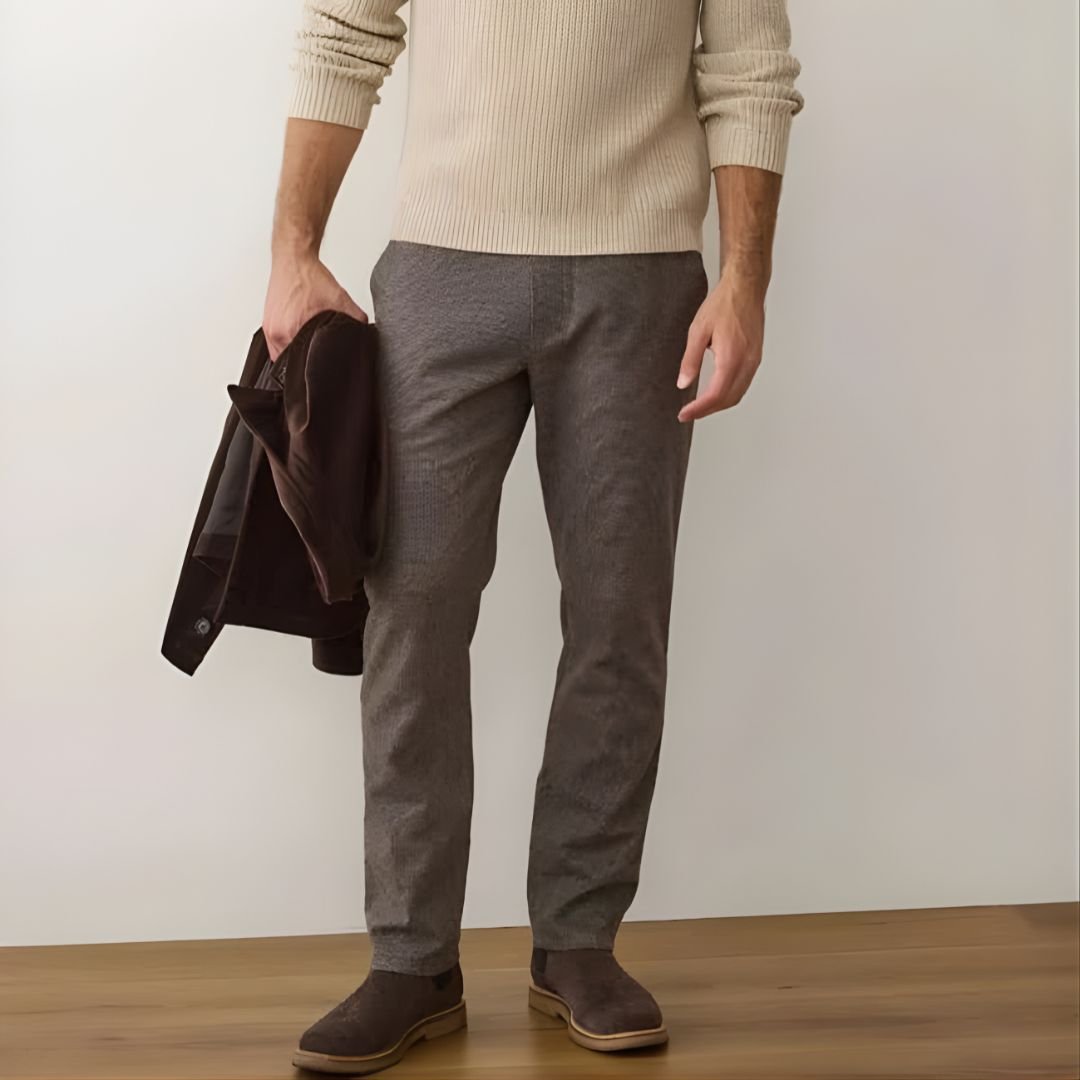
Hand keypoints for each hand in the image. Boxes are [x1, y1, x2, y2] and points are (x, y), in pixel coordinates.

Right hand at [262, 251, 367, 361]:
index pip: (299, 366)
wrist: (293, 258)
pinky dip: (288, 344)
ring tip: (309, 347)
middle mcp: (275, 332)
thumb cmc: (309, 276)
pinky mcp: (267, 323)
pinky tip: (300, 338)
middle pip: (289, 363)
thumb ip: (355, 319)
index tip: (322, 367)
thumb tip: (364, 335)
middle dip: (305, 363)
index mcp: (288, 331)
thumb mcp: (340, 299)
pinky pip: (276, 345)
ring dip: (295, 354)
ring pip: (281, 355)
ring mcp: (269, 328)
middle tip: (318, 358)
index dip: (313, 369)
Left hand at [676, 269, 766, 421]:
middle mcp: (747, 362)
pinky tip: (717, 392)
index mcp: (732, 357)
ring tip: (700, 406)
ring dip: (720, 404)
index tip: (684, 414)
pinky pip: (744, 383)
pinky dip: (730, 394)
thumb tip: (684, 383)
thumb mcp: (698, 331)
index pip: (715, 394)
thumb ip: (690, 360)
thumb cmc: (723, 304)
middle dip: (708, 411)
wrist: (745, 287)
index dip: (699, 409)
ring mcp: (754, 360)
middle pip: (729, 399)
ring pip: (738, 394)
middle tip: (689, 413)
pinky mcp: (756, 357)